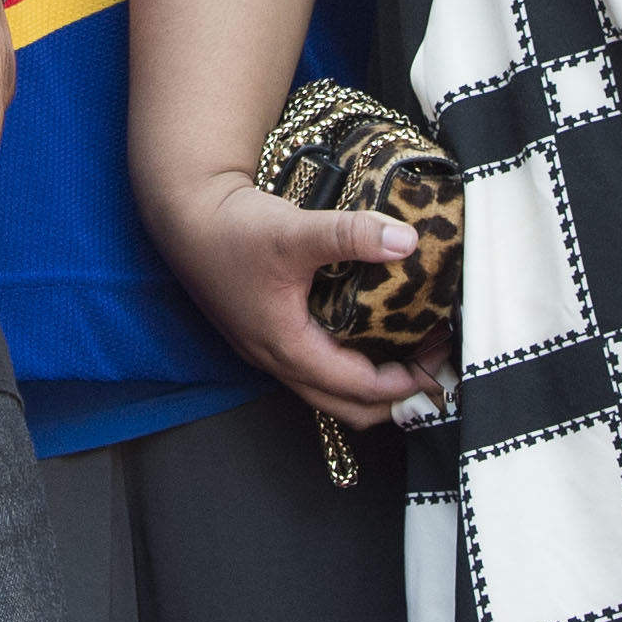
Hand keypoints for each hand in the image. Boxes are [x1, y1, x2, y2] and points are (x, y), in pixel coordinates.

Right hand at [158, 178, 431, 427]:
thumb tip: (407, 240)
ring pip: (331, 390)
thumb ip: (351, 234)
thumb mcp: (293, 231)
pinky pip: (318, 368)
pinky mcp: (268, 332)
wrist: (183, 214)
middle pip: (347, 407)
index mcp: (287, 348)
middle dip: (394, 395)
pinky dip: (351, 363)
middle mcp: (278, 359)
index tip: (438, 357)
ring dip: (373, 382)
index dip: (404, 382)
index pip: (358, 389)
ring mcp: (270, 349)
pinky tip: (369, 331)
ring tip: (408, 351)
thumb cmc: (230, 230)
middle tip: (431, 363)